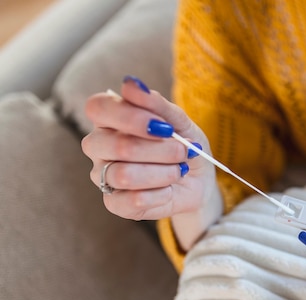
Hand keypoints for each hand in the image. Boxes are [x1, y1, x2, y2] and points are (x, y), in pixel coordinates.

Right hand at [82, 76, 222, 248]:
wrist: (198, 183)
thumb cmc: (184, 147)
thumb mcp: (181, 123)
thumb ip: (158, 105)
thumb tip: (131, 84)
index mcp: (110, 118)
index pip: (99, 107)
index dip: (131, 116)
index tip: (164, 126)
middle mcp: (99, 145)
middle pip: (115, 145)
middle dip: (159, 150)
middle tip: (182, 151)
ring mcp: (103, 175)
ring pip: (125, 175)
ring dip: (163, 172)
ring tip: (178, 170)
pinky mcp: (114, 203)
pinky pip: (132, 200)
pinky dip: (160, 194)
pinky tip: (168, 190)